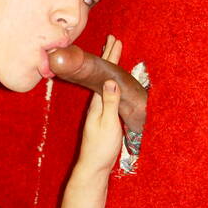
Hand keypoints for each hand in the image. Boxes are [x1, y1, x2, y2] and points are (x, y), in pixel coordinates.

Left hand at [78, 36, 122, 171]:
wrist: (93, 166)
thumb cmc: (101, 147)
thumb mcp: (108, 124)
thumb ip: (110, 103)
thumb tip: (111, 81)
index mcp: (97, 102)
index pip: (104, 74)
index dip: (110, 57)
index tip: (114, 41)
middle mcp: (96, 103)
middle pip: (103, 75)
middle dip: (109, 57)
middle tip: (113, 40)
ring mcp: (98, 110)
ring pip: (105, 82)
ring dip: (110, 68)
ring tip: (113, 55)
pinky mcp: (103, 117)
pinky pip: (108, 93)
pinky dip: (112, 82)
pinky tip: (113, 83)